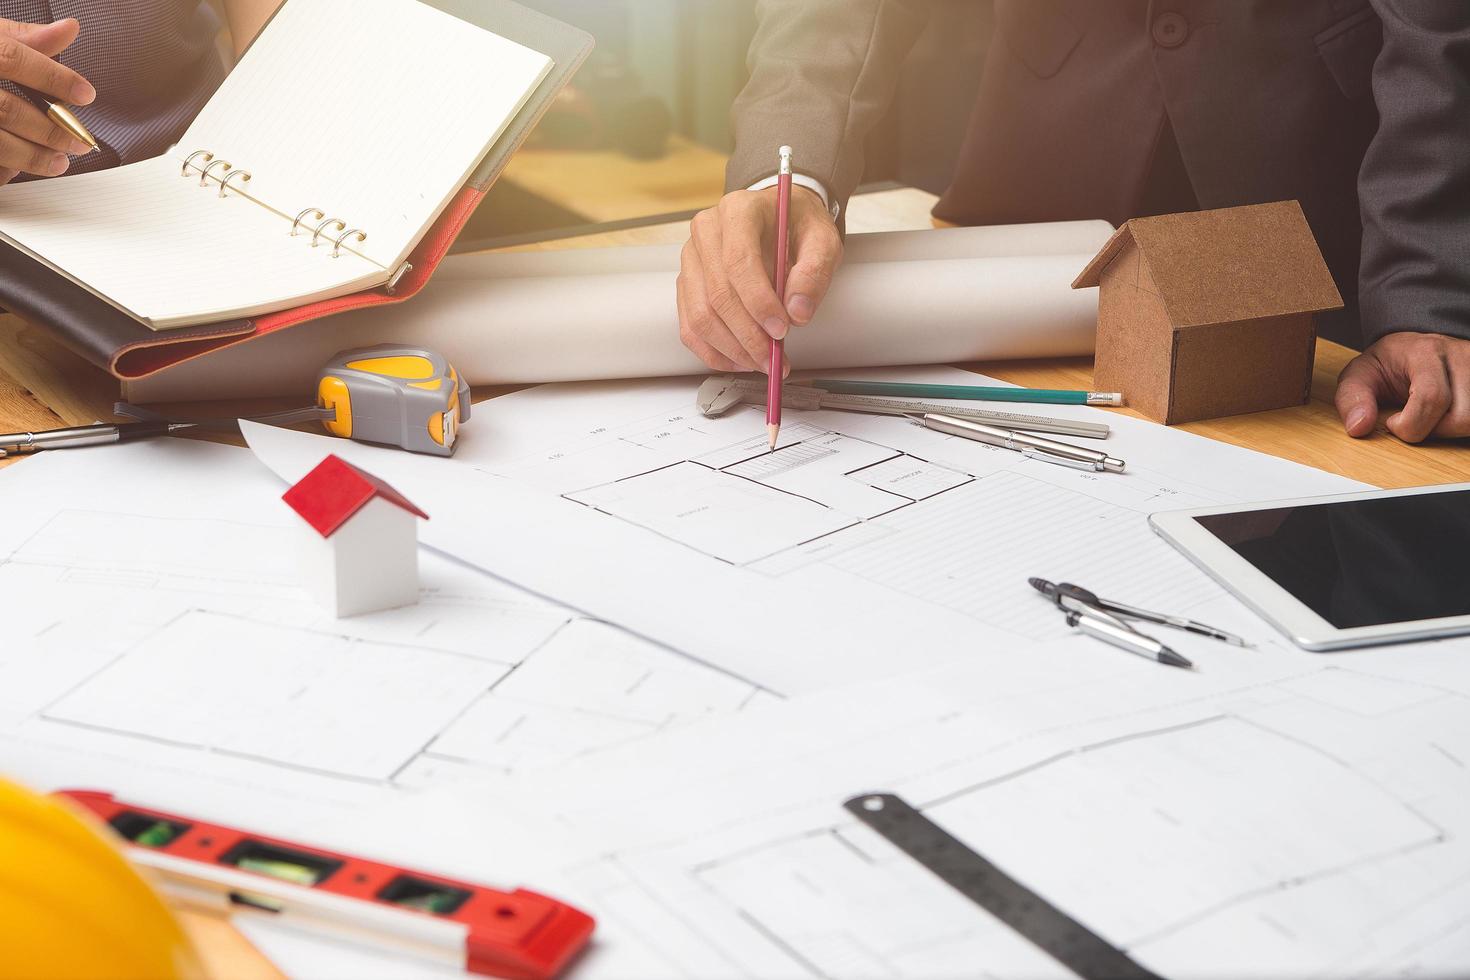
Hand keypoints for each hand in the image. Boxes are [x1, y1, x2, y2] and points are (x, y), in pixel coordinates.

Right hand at [0, 18, 95, 184]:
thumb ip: (24, 38)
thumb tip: (68, 29)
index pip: (12, 59)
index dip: (53, 78)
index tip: (86, 94)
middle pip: (8, 109)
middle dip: (52, 130)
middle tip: (80, 139)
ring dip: (34, 156)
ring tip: (60, 161)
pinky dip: (6, 168)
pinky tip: (20, 168)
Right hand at [677, 185, 841, 372]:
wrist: (779, 218)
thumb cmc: (797, 226)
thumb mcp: (823, 240)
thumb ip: (815, 272)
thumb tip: (797, 312)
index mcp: (738, 211)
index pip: (738, 262)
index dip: (758, 302)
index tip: (781, 330)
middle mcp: (707, 231)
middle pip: (717, 294)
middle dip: (747, 335)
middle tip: (773, 358)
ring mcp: (691, 258)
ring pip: (700, 315)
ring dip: (731, 348)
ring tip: (760, 362)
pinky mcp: (687, 282)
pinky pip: (690, 325)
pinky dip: (713, 351)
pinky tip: (739, 360)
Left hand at [1335, 331, 1469, 440]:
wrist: (1415, 347)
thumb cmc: (1388, 363)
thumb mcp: (1360, 375)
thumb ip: (1351, 399)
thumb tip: (1358, 427)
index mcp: (1425, 351)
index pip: (1432, 397)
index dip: (1410, 423)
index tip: (1392, 422)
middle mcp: (1461, 356)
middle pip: (1460, 418)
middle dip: (1431, 430)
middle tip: (1412, 420)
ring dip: (1449, 430)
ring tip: (1430, 417)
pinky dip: (1462, 426)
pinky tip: (1446, 416)